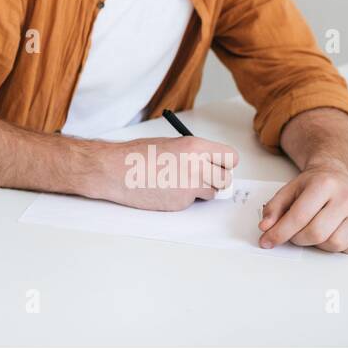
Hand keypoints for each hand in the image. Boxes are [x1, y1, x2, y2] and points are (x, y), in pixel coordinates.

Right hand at [84, 136, 237, 209]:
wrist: (116, 170)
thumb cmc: (138, 155)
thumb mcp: (171, 143)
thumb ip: (194, 153)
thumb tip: (210, 163)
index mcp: (195, 146)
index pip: (231, 158)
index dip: (225, 162)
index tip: (218, 164)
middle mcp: (196, 167)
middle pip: (226, 179)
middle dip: (216, 179)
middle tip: (202, 176)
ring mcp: (189, 188)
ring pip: (211, 193)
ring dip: (201, 190)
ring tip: (179, 181)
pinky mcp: (181, 204)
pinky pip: (192, 202)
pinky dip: (183, 198)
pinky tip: (165, 189)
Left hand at [259, 157, 347, 253]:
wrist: (340, 175)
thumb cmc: (315, 184)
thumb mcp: (290, 188)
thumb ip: (274, 207)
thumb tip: (265, 228)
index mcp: (324, 184)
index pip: (299, 216)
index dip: (280, 232)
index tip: (266, 241)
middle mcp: (346, 198)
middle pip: (317, 234)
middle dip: (298, 239)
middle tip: (293, 234)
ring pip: (335, 244)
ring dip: (319, 244)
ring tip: (314, 230)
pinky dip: (344, 249)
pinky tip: (334, 234)